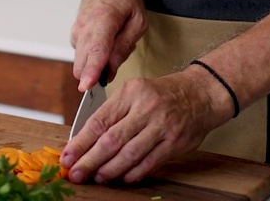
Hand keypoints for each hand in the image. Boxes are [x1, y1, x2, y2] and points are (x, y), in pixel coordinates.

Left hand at [60, 68, 226, 184]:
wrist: (201, 93)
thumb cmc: (162, 94)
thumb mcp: (135, 92)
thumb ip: (114, 113)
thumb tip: (86, 140)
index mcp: (130, 93)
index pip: (99, 121)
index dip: (80, 142)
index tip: (67, 156)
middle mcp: (145, 108)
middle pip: (111, 140)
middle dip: (89, 160)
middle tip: (76, 174)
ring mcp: (162, 126)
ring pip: (129, 153)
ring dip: (110, 169)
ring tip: (97, 177)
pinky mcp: (175, 142)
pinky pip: (150, 162)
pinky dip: (134, 172)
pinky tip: (122, 178)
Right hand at [70, 0, 145, 90]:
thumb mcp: (137, 21)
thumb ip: (124, 48)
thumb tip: (110, 71)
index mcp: (104, 19)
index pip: (96, 49)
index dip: (92, 70)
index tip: (87, 85)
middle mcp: (85, 26)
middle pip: (83, 61)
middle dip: (94, 74)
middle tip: (113, 67)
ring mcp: (76, 31)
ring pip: (81, 62)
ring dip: (95, 66)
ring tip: (113, 48)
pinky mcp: (74, 36)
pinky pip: (82, 56)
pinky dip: (92, 58)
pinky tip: (105, 46)